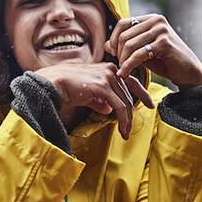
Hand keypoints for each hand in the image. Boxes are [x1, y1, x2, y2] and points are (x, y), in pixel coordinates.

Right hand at [35, 62, 154, 139]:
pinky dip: (123, 120)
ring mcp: (108, 77)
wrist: (52, 83)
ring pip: (126, 102)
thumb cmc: (65, 86)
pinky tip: (122, 130)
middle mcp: (111, 70)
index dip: (142, 93)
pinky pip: (119, 107)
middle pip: (129, 94)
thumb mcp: (86, 92)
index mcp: (108, 68)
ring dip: (127, 120)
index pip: (131, 81)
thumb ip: (98, 100)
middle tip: (131, 128)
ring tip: (125, 133)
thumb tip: (107, 110)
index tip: (149, 104)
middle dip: (132, 113)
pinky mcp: (103, 87)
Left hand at [105, 14, 201, 89]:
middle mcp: (157, 20)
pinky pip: (138, 55)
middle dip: (118, 53)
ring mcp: (161, 30)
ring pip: (129, 45)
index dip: (114, 39)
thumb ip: (126, 47)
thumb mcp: (142, 52)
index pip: (123, 23)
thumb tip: (105, 45)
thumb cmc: (164, 61)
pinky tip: (124, 74)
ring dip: (122, 61)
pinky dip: (128, 66)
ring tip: (122, 72)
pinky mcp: (165, 43)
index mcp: (151, 19)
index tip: (113, 54)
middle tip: (118, 66)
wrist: (187, 72)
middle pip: (124, 35)